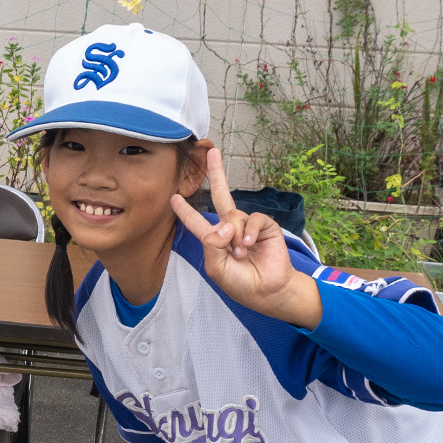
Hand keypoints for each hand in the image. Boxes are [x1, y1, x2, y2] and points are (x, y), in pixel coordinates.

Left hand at [171, 149, 321, 328]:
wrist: (268, 291)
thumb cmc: (240, 283)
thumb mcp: (217, 268)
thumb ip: (213, 245)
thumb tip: (224, 224)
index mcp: (214, 240)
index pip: (196, 222)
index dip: (185, 210)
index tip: (174, 197)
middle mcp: (230, 228)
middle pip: (221, 195)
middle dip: (216, 174)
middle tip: (212, 152)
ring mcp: (247, 226)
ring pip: (234, 217)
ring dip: (236, 237)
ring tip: (241, 254)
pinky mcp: (264, 226)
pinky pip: (253, 219)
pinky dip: (249, 233)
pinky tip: (250, 246)